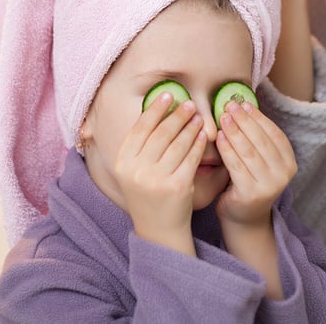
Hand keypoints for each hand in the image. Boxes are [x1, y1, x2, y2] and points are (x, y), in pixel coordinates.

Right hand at [114, 93, 205, 254]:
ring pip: (178, 143)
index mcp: (122, 164)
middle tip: (188, 103)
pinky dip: (198, 143)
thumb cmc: (148, 195)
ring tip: (198, 116)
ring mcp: (157, 179)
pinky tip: (203, 135)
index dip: (154, 109)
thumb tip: (157, 110)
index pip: (140, 129)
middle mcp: (136, 171)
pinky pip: (191, 157)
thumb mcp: (134, 172)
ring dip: (190, 126)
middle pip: (160, 133)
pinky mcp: (177, 186)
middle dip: (176, 115)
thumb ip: (141, 147)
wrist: (159, 230)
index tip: (167, 95)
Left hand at [215, 100, 296, 229]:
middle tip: (230, 106)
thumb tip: (243, 106)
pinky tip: (219, 137)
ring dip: (235, 131)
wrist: (244, 217)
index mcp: (289, 162)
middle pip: (261, 140)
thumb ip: (257, 139)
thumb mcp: (260, 159)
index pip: (275, 134)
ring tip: (223, 118)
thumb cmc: (249, 182)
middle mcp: (284, 174)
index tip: (244, 103)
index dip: (259, 117)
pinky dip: (227, 149)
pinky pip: (237, 165)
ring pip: (249, 151)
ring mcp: (269, 185)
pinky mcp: (251, 193)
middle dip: (244, 121)